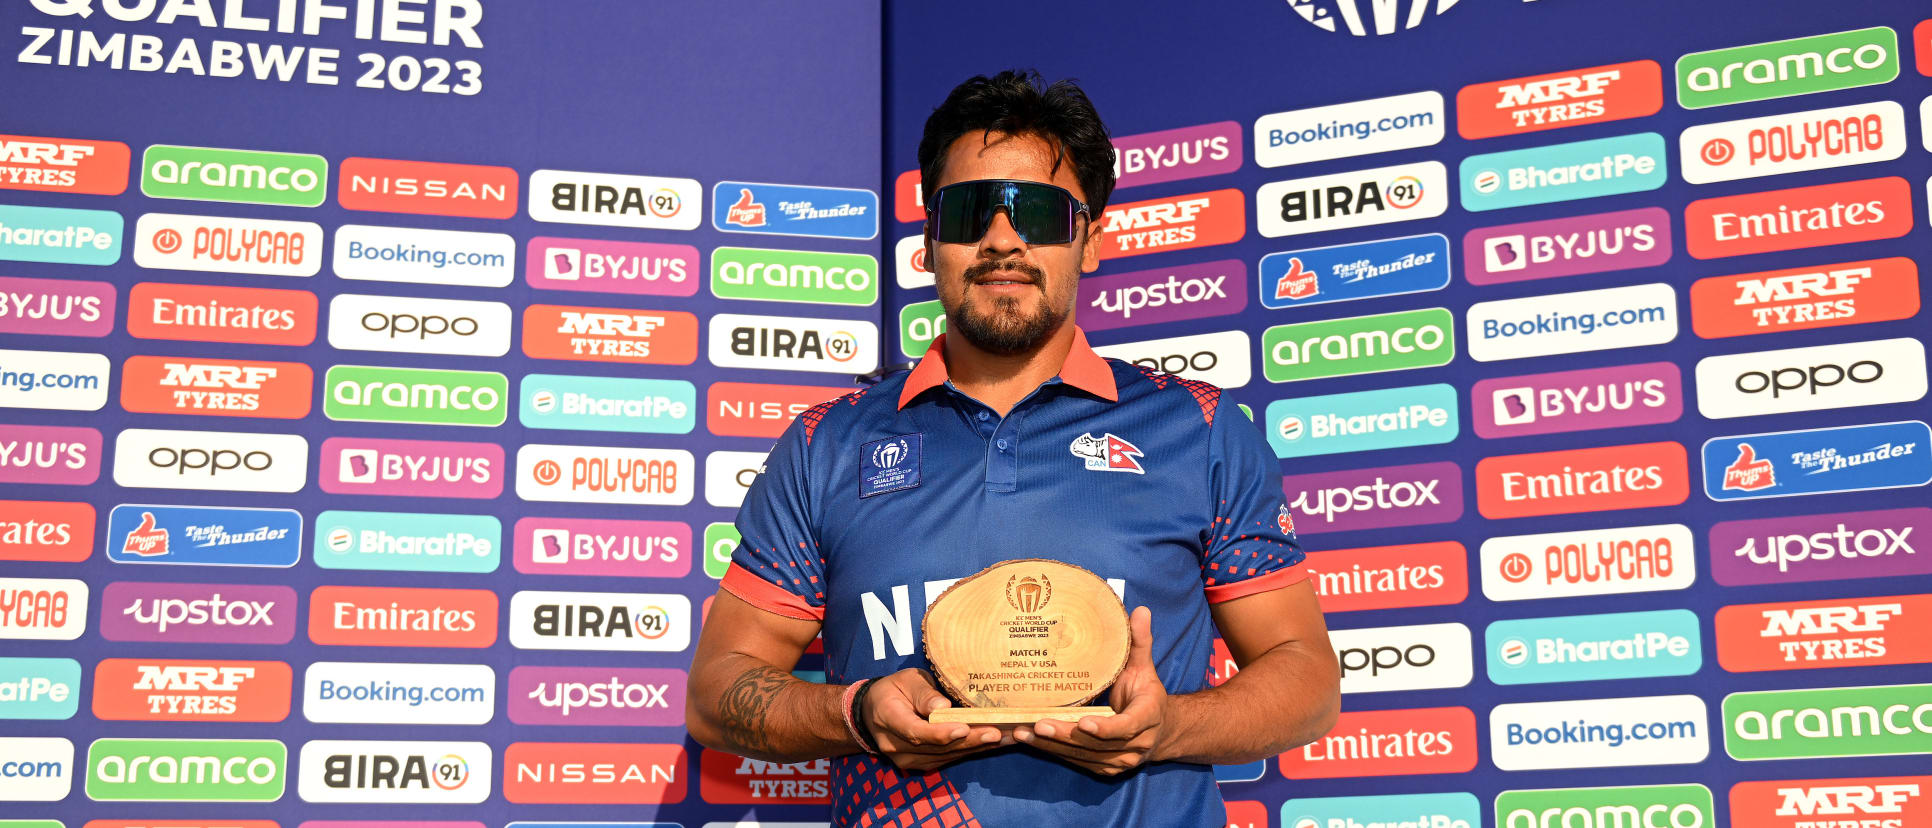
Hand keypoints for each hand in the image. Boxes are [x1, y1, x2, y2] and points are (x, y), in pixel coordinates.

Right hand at [860, 668, 1008, 771]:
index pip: (915, 731)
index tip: (963, 728)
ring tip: (1007, 738)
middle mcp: (896, 746)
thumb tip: (942, 707)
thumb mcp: (906, 680)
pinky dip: (972, 750)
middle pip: (936, 747)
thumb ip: (923, 694)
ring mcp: (908, 759)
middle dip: (969, 741)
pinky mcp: (922, 764)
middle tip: (998, 733)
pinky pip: (948, 758)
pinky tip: (995, 743)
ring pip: (946, 755)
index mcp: (888, 719)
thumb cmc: (894, 690)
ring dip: (977, 747)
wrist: (873, 713)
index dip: (940, 733)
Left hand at [1014, 606, 1167, 775]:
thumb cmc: (1146, 693)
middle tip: (1038, 724)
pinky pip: (1077, 761)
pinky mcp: (1104, 768)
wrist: (1161, 730)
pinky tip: (1031, 742)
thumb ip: (1140, 641)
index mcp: (1148, 717)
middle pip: (1097, 744)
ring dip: (1053, 746)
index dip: (1106, 727)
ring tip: (1023, 733)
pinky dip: (1054, 752)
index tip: (1084, 722)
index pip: (1127, 726)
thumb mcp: (1144, 666)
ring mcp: (1120, 761)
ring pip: (1084, 755)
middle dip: (1066, 736)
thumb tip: (1139, 610)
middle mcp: (1136, 745)